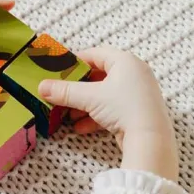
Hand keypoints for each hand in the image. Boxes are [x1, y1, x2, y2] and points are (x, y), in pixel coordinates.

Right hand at [38, 47, 178, 180]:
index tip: (59, 69)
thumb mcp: (90, 97)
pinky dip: (95, 116)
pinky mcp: (136, 112)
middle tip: (62, 92)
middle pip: (98, 76)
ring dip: (84, 104)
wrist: (151, 140)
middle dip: (78, 88)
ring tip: (69, 114)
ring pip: (103, 94)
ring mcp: (136, 94)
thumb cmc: (125, 108)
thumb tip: (42, 87)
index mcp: (125, 61)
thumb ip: (64, 91)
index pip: (95, 54)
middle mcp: (134, 74)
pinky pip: (111, 109)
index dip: (75, 61)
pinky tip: (81, 127)